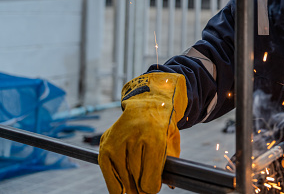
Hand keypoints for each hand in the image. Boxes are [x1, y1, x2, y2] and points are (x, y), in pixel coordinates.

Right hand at [99, 73, 186, 193]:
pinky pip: (108, 172)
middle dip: (142, 188)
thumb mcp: (172, 141)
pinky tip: (121, 189)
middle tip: (145, 189)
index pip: (150, 179)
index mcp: (155, 139)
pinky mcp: (105, 145)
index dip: (153, 187)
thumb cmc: (162, 126)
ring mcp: (117, 142)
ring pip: (123, 178)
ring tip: (136, 186)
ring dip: (130, 186)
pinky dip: (115, 184)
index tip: (154, 188)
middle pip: (136, 180)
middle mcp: (134, 139)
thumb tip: (170, 187)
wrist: (146, 104)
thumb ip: (172, 164)